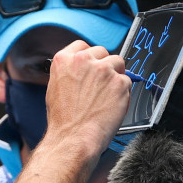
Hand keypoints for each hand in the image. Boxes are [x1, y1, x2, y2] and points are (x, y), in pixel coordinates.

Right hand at [44, 40, 130, 155]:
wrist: (73, 137)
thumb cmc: (63, 118)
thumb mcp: (55, 86)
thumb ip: (70, 72)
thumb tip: (84, 70)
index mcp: (64, 59)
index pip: (82, 46)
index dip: (89, 57)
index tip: (92, 65)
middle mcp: (83, 60)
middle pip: (102, 52)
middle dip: (104, 65)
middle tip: (101, 84)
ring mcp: (103, 70)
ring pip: (118, 63)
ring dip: (116, 76)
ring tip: (107, 95)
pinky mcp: (119, 82)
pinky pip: (127, 81)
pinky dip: (123, 92)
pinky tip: (113, 104)